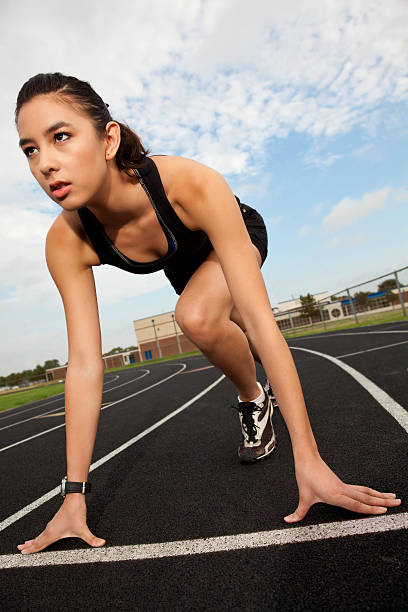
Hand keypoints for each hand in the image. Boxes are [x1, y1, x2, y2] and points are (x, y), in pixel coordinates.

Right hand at [17, 494, 105, 554]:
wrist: (74, 498)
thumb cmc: (76, 512)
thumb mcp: (83, 528)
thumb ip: (92, 538)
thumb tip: (101, 544)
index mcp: (52, 534)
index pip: (40, 544)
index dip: (32, 550)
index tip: (23, 553)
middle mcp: (50, 529)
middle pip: (37, 540)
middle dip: (29, 546)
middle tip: (20, 550)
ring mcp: (52, 524)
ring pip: (40, 535)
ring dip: (33, 540)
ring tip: (26, 544)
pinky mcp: (55, 521)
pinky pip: (44, 531)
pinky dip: (39, 535)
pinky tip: (41, 536)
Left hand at [284, 453, 401, 522]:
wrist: (307, 458)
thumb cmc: (305, 476)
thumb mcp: (302, 496)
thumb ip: (298, 512)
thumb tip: (288, 520)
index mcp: (336, 495)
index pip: (357, 505)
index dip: (370, 509)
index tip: (383, 511)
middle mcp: (343, 490)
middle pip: (367, 498)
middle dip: (383, 502)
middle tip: (397, 503)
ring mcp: (344, 486)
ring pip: (366, 492)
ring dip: (380, 495)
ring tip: (393, 498)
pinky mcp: (342, 483)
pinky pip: (360, 489)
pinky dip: (370, 492)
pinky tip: (377, 494)